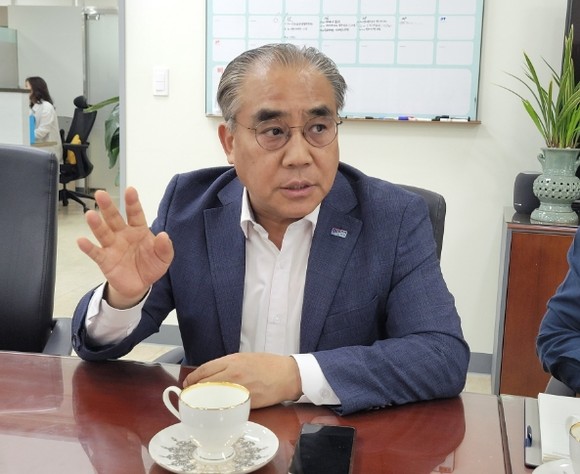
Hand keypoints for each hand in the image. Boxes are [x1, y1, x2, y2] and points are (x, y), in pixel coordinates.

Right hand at [76, 187, 173, 307]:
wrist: (140, 285)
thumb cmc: (151, 265)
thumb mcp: (163, 258)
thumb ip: (165, 247)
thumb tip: (164, 235)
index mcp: (138, 230)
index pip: (135, 214)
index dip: (132, 202)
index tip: (130, 190)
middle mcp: (123, 235)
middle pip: (114, 218)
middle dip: (108, 207)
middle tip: (101, 194)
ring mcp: (112, 246)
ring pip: (103, 233)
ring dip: (96, 224)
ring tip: (90, 214)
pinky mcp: (105, 260)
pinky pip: (95, 253)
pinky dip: (88, 247)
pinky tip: (81, 240)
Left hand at [183, 353, 302, 408]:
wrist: (287, 375)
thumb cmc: (268, 364)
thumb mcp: (245, 358)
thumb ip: (228, 365)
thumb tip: (212, 374)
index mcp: (232, 361)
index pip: (204, 370)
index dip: (192, 379)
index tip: (187, 384)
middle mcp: (232, 375)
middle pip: (205, 384)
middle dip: (194, 391)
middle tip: (190, 396)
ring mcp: (238, 390)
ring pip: (213, 397)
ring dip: (204, 401)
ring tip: (200, 403)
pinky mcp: (246, 403)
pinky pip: (227, 406)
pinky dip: (220, 408)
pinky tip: (217, 410)